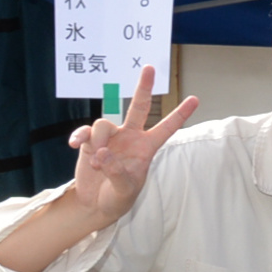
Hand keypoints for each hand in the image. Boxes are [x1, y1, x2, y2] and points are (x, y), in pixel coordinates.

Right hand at [64, 65, 199, 226]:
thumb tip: (104, 154)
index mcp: (146, 148)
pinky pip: (85, 132)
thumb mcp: (124, 190)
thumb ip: (117, 173)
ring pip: (104, 124)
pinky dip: (79, 137)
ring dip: (99, 142)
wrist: (96, 203)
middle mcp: (130, 137)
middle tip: (150, 68)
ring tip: (97, 164)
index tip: (195, 99)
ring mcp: (110, 138)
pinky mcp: (91, 141)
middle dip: (144, 88)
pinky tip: (75, 146)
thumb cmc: (118, 197)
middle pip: (139, 107)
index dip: (180, 115)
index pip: (166, 128)